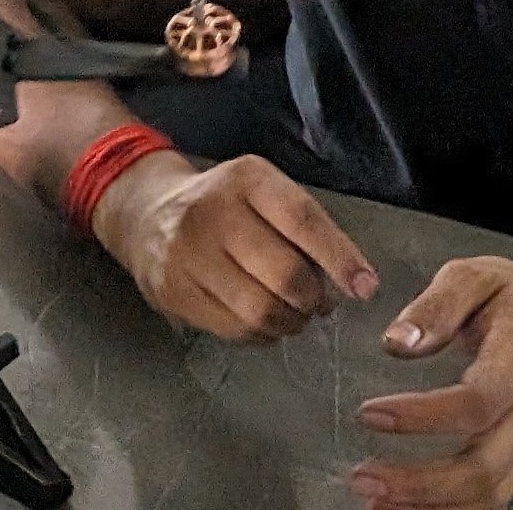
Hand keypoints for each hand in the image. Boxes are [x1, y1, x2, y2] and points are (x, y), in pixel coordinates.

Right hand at [93, 151, 376, 341]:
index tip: (366, 288)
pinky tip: (263, 320)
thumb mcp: (261, 191)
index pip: (303, 221)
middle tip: (320, 303)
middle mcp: (213, 213)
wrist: (146, 212)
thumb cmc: (222, 203)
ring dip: (290, 322)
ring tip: (293, 314)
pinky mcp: (173, 292)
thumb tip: (352, 282)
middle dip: (314, 299)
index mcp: (246, 179)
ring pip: (260, 310)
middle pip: (285, 274)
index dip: (340, 258)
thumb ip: (304, 227)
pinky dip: (262, 333)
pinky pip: (235, 330)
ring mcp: (187, 255)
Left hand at [351, 258, 512, 507]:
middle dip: (423, 483)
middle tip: (363, 476)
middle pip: (487, 466)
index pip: (479, 401)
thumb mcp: (476, 275)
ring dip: (432, 504)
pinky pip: (488, 496)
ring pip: (490, 491)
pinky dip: (446, 508)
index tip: (369, 414)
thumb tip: (397, 344)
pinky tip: (404, 504)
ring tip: (376, 499)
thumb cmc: (512, 298)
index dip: (424, 416)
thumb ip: (437, 305)